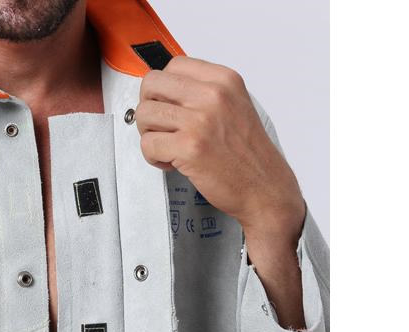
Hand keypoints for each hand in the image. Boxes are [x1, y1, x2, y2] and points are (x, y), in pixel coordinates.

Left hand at [136, 55, 303, 246]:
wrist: (264, 188)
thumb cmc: (248, 155)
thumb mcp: (234, 107)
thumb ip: (204, 94)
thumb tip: (166, 92)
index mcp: (224, 80)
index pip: (173, 65)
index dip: (163, 90)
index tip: (169, 107)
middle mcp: (212, 95)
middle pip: (152, 84)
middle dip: (149, 108)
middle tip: (160, 127)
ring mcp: (200, 120)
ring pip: (144, 114)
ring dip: (149, 134)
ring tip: (167, 147)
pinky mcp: (189, 147)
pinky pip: (148, 144)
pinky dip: (153, 157)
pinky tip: (171, 162)